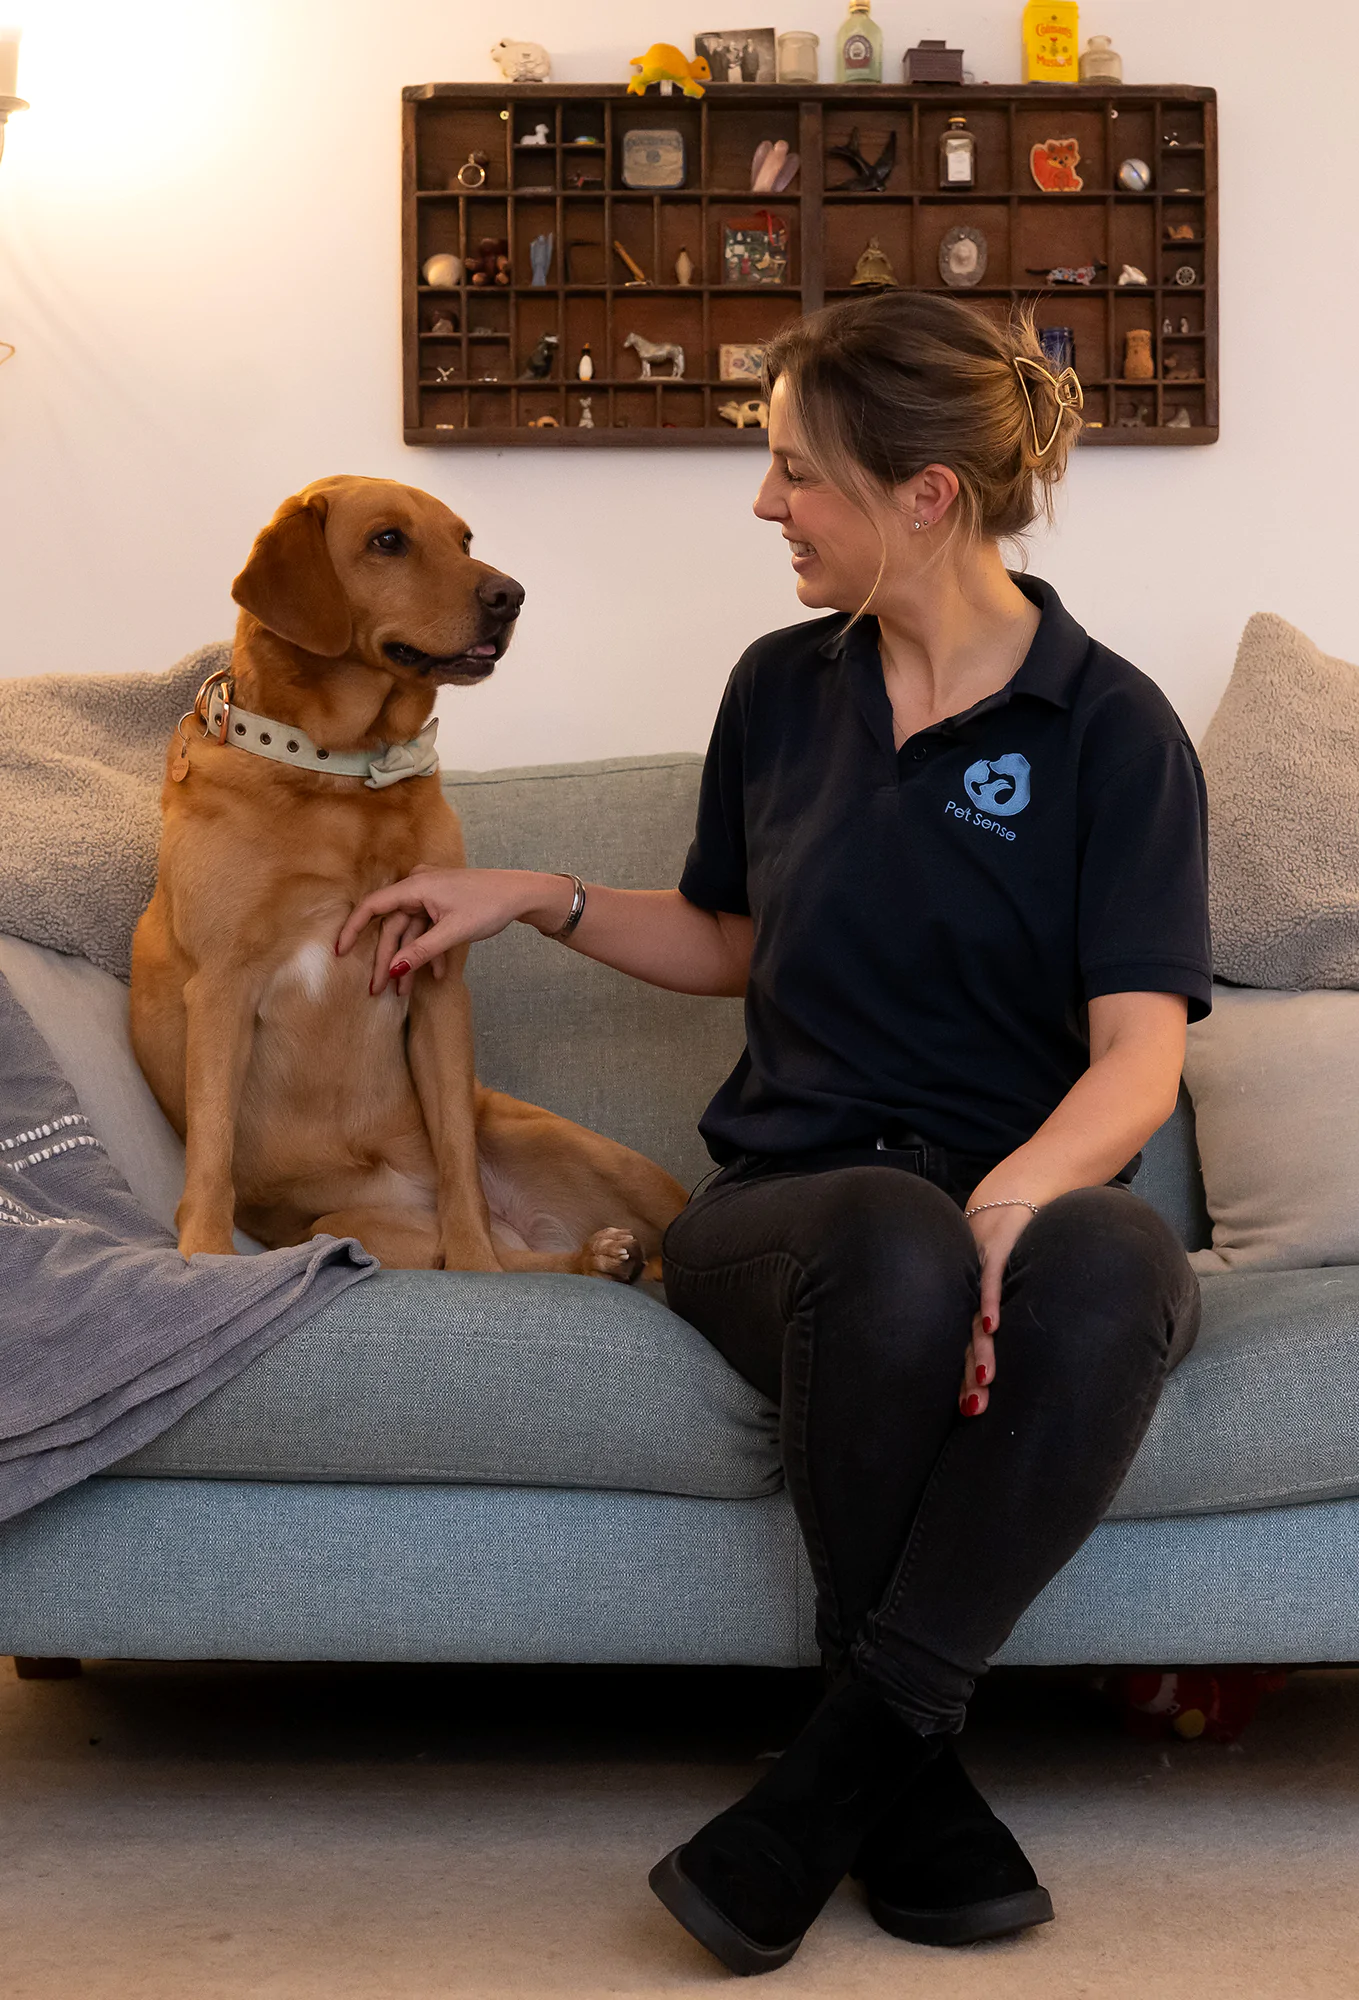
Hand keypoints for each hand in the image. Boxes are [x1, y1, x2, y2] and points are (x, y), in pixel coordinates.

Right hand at [336, 865, 567, 991]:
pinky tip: (438, 975)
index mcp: (416, 885)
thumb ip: (422, 951)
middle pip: (393, 926)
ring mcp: (429, 894)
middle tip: (377, 990)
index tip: (340, 951)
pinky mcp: (440, 903)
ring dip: (410, 961)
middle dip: (387, 960)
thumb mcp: (453, 932)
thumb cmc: (489, 905)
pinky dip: (430, 950)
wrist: (521, 894)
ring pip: (410, 932)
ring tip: (404, 993)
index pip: (374, 907)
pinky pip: (426, 929)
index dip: (354, 929)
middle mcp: (418, 886)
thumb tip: (393, 971)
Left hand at [959, 1201, 1036, 1418]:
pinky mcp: (994, 1251)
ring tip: (984, 1382)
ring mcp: (977, 1274)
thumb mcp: (1006, 1287)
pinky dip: (989, 1303)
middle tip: (974, 1411)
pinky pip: (989, 1281)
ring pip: (975, 1320)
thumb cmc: (1009, 1249)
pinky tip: (990, 1326)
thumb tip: (1018, 1360)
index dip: (961, 1382)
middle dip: (969, 1380)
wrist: (1010, 1196)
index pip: (962, 1351)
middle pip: (965, 1344)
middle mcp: (966, 1295)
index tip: (966, 1415)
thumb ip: (1007, 1319)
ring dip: (980, 1351)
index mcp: (967, 1308)